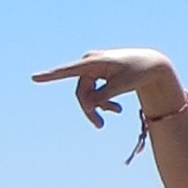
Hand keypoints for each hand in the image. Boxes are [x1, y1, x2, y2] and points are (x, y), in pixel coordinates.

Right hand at [35, 50, 183, 131]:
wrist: (153, 65)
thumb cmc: (139, 72)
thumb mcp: (122, 86)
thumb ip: (103, 95)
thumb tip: (86, 104)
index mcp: (94, 61)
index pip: (68, 71)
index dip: (51, 76)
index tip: (34, 78)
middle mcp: (89, 63)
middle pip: (81, 91)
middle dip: (90, 109)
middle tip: (100, 125)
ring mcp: (93, 68)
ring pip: (87, 94)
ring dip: (99, 107)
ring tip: (118, 113)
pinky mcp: (99, 74)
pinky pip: (94, 92)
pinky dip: (104, 102)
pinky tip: (117, 110)